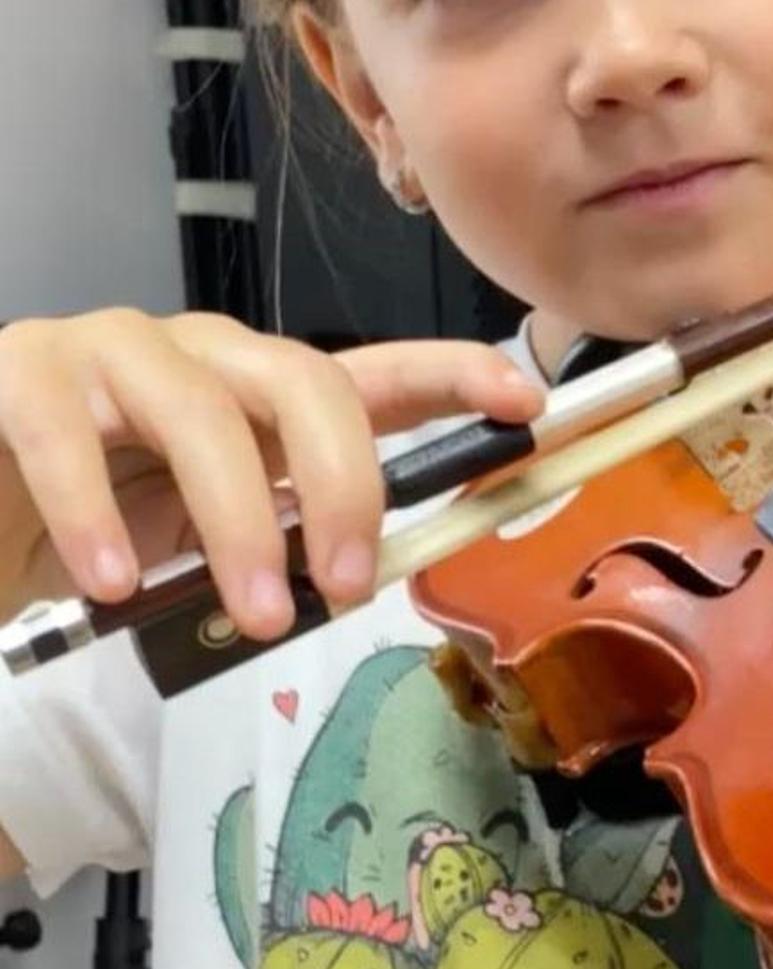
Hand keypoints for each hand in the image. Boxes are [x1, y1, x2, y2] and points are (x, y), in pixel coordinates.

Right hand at [0, 309, 541, 638]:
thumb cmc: (88, 528)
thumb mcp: (201, 540)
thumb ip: (274, 542)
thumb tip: (352, 579)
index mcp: (254, 393)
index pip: (372, 371)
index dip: (455, 375)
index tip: (526, 405)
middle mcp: (196, 353)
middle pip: (303, 382)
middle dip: (347, 483)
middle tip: (349, 586)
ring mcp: (107, 353)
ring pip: (200, 409)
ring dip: (237, 521)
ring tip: (250, 615)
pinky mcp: (18, 374)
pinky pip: (66, 433)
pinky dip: (96, 516)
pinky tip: (114, 584)